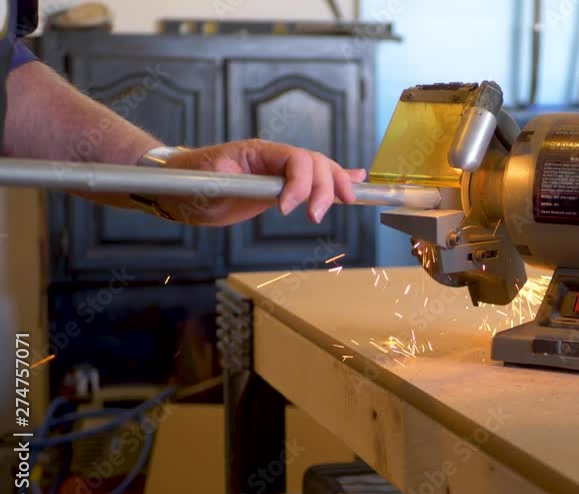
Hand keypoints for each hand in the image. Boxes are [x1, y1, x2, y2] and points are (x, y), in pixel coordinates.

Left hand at [159, 139, 365, 225]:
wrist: (179, 188)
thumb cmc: (186, 181)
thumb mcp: (200, 182)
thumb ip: (224, 180)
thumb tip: (240, 182)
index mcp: (258, 151)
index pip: (296, 159)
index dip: (300, 183)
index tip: (288, 210)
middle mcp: (275, 158)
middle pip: (316, 164)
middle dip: (325, 188)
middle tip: (315, 217)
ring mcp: (280, 171)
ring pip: (321, 170)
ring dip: (337, 185)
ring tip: (348, 201)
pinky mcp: (281, 187)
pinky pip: (314, 179)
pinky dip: (338, 178)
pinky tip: (357, 180)